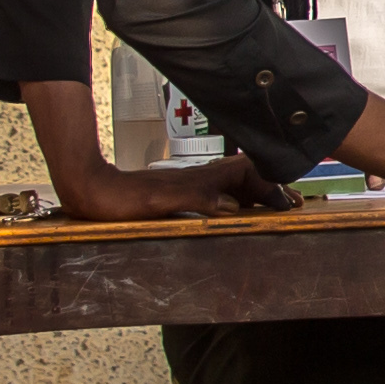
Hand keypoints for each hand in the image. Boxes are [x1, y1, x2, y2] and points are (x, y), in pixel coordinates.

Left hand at [53, 150, 282, 221]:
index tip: (288, 203)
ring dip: (257, 191)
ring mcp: (190, 184)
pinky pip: (220, 190)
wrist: (92, 191)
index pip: (247, 175)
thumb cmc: (121, 199)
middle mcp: (199, 179)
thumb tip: (230, 205)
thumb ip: (196, 199)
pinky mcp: (180, 191)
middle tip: (291, 202)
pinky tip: (237, 208)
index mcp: (200, 180)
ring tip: (273, 204)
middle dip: (271, 187)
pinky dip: (238, 196)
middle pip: (247, 176)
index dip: (271, 187)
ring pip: (235, 182)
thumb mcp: (160, 201)